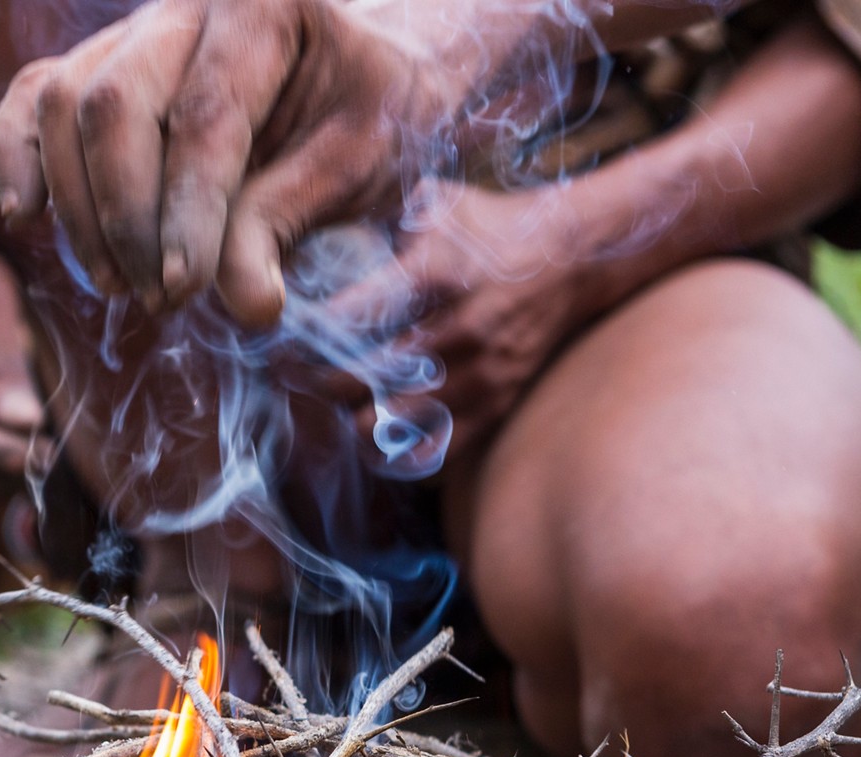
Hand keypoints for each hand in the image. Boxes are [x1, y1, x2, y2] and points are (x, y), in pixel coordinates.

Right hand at [0, 0, 450, 326]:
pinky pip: (31, 98)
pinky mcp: (98, 66)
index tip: (185, 290)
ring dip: (79, 210)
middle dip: (126, 216)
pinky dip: (16, 157)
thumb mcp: (357, 169)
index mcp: (264, 5)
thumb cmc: (366, 120)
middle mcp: (186, 5)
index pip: (205, 115)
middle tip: (159, 298)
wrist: (357, 82)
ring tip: (121, 287)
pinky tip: (27, 217)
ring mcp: (134, 32)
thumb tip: (245, 306)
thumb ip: (289, 223)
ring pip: (63, 103)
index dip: (186, 212)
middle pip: (114, 102)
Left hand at [325, 184, 603, 459]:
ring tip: (343, 403)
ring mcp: (478, 372)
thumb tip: (321, 244)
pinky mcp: (496, 402)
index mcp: (433, 275)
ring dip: (354, 418)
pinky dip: (398, 449)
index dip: (306, 338)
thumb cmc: (493, 227)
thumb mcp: (436, 203)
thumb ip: (379, 223)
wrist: (575, 258)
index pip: (348, 320)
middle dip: (321, 383)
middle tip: (304, 376)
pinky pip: (434, 448)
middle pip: (360, 379)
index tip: (285, 341)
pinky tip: (380, 436)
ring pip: (389, 421)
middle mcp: (455, 329)